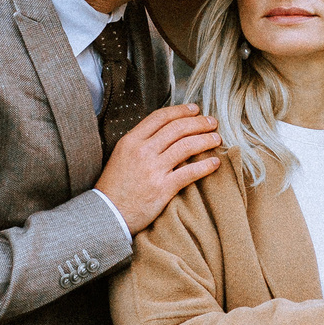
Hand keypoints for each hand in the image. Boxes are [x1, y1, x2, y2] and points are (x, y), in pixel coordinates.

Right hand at [97, 105, 221, 233]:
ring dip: (206, 140)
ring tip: (216, 139)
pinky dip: (205, 166)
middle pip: (177, 128)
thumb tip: (167, 132)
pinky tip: (215, 163)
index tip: (195, 109)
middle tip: (212, 122)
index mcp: (131, 140)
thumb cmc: (114, 186)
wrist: (107, 214)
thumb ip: (141, 142)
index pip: (160, 117)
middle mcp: (142, 151)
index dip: (181, 111)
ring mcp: (153, 169)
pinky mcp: (162, 188)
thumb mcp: (122, 156)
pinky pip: (189, 172)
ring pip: (186, 146)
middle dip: (199, 123)